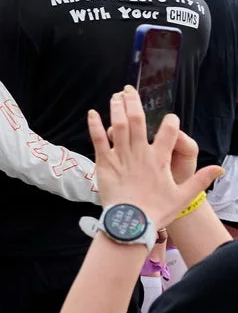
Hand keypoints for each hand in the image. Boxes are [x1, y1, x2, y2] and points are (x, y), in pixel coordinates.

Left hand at [86, 86, 221, 224]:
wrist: (130, 222)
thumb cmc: (157, 211)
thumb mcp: (183, 196)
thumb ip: (200, 180)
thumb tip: (219, 169)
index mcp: (159, 160)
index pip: (168, 133)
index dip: (170, 122)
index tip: (170, 117)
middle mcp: (140, 154)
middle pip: (137, 121)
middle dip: (134, 102)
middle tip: (130, 89)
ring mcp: (121, 157)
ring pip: (118, 125)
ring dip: (116, 108)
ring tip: (115, 96)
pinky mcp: (104, 163)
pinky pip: (98, 140)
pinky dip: (95, 125)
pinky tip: (92, 112)